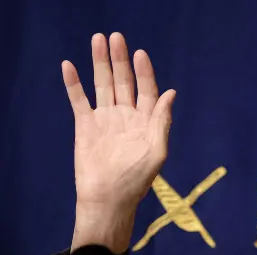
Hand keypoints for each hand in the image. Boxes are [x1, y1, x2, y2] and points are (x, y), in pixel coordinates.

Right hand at [65, 32, 175, 252]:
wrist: (108, 198)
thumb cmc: (137, 180)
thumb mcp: (157, 151)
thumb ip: (162, 121)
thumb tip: (171, 92)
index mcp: (147, 122)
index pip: (147, 90)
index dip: (144, 72)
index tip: (140, 54)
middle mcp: (127, 116)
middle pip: (124, 81)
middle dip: (121, 59)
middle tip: (117, 37)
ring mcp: (106, 120)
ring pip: (103, 85)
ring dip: (100, 63)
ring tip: (98, 40)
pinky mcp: (86, 126)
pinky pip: (79, 100)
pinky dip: (74, 84)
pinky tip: (69, 66)